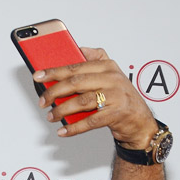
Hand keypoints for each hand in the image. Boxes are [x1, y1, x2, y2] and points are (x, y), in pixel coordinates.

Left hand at [34, 47, 156, 148]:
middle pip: (76, 83)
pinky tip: (63, 131)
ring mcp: (116, 96)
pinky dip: (74, 128)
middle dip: (54, 92)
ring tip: (51, 116)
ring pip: (81, 102)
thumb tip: (78, 49)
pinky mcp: (117, 114)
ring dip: (62, 111)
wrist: (140, 122)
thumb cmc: (121, 98)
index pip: (76, 67)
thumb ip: (96, 60)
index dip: (54, 71)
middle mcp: (113, 79)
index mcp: (108, 66)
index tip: (39, 76)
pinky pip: (90, 121)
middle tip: (42, 101)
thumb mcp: (111, 75)